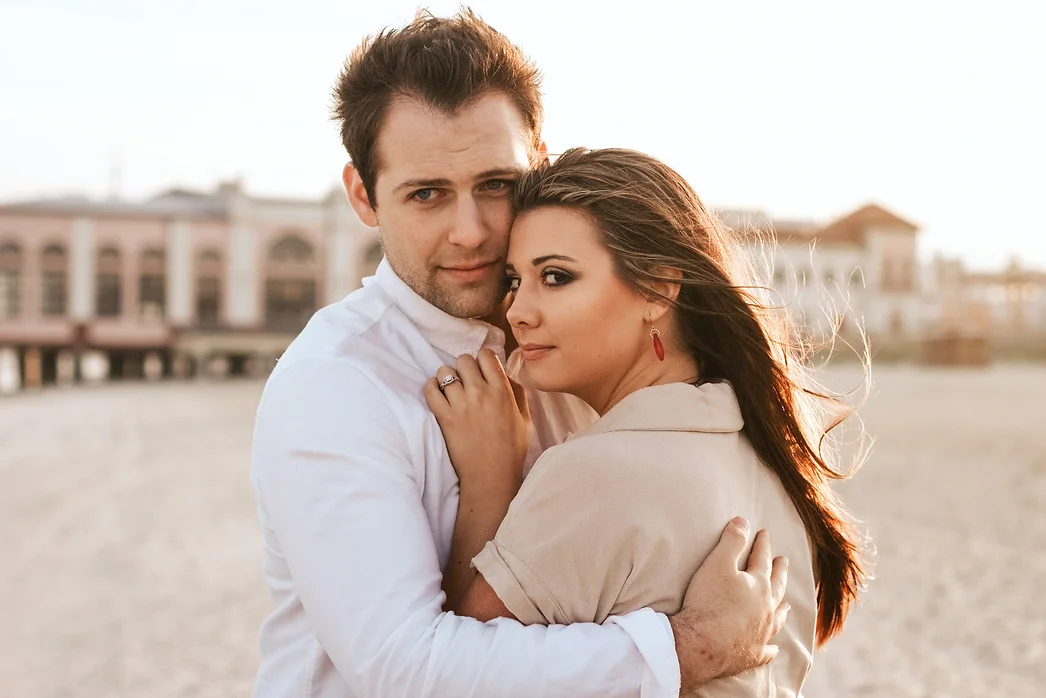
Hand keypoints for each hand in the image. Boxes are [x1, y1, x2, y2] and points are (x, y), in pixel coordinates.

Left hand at [424, 349, 530, 495]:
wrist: (492, 477)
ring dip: (447, 377)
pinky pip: (430, 390)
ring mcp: (461, 405)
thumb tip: (504, 373)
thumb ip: (517, 392)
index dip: (482, 360)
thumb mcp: (524, 418)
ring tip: (451, 389)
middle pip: (463, 359)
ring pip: (445, 372)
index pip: (485, 355)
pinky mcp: (444, 417)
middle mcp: (481, 393)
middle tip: (466, 381)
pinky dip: (431, 388)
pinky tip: (438, 394)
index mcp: (502, 391)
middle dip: (464, 367)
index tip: (481, 370)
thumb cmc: (511, 449)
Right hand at [670, 517, 789, 691]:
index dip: (762, 544)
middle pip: (776, 587)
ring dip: (781, 609)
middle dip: (779, 572)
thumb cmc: (708, 602)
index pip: (762, 559)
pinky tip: (774, 648)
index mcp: (759, 585)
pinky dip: (772, 648)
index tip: (764, 533)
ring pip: (777, 619)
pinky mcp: (751, 654)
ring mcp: (761, 634)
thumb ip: (732, 541)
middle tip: (784, 562)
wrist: (700, 644)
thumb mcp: (717, 563)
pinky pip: (767, 650)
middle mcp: (766, 609)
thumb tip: (744, 521)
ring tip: (786, 604)